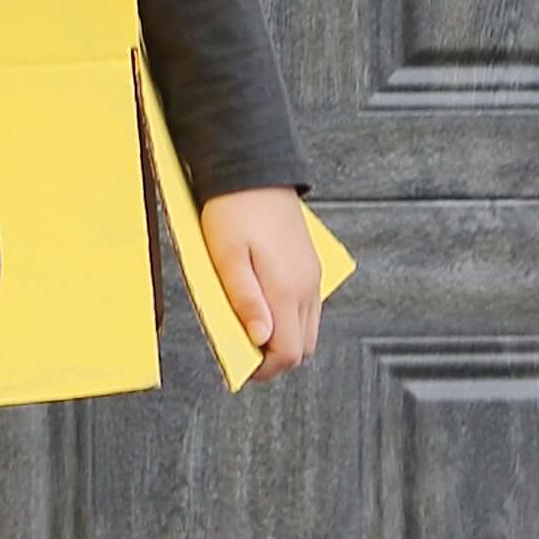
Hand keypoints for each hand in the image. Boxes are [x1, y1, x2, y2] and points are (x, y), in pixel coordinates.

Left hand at [201, 185, 323, 377]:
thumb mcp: (226, 258)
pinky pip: (306, 305)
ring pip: (308, 327)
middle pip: (303, 346)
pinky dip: (289, 317)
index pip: (288, 352)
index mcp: (287, 289)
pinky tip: (262, 305)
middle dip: (276, 357)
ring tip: (250, 327)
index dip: (265, 369)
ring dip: (283, 337)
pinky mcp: (309, 264)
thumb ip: (245, 301)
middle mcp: (308, 286)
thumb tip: (260, 340)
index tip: (242, 369)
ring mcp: (312, 275)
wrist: (253, 169)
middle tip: (244, 351)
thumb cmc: (233, 210)